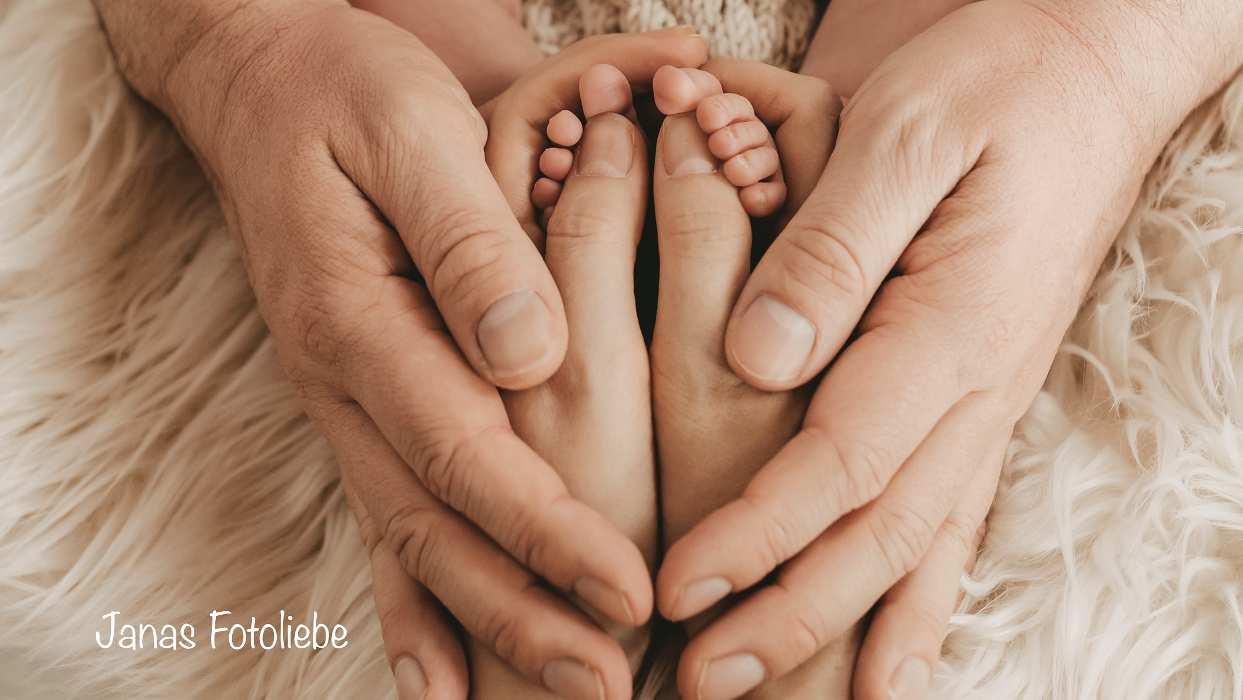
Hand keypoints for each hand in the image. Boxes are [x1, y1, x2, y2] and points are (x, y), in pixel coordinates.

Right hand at [92, 2, 698, 698]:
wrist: (260, 82)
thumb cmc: (344, 93)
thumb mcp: (412, 133)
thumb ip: (469, 245)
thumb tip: (532, 359)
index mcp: (360, 321)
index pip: (465, 451)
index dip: (547, 530)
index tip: (626, 594)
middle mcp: (345, 384)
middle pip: (438, 525)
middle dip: (526, 615)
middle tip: (607, 687)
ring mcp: (346, 404)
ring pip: (413, 540)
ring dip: (487, 629)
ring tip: (560, 695)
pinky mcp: (360, 404)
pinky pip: (384, 520)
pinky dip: (413, 607)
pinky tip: (439, 681)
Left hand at [654, 1, 1242, 698]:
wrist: (1093, 70)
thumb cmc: (999, 84)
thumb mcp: (906, 133)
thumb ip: (836, 248)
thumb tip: (759, 359)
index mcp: (952, 326)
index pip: (839, 459)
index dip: (757, 532)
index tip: (680, 588)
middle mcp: (977, 385)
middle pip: (879, 530)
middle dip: (790, 613)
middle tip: (708, 681)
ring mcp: (988, 399)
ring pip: (923, 544)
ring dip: (852, 631)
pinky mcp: (983, 394)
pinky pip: (958, 518)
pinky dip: (924, 599)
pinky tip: (898, 659)